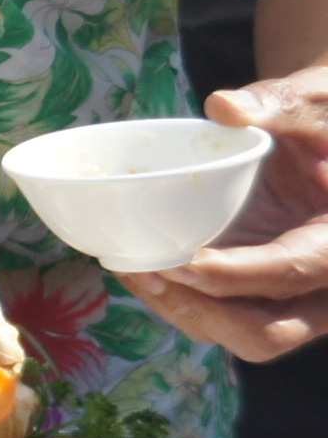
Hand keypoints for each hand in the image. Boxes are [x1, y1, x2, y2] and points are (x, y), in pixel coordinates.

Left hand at [126, 68, 327, 362]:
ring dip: (183, 311)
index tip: (181, 262)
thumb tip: (223, 106)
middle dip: (202, 310)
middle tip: (144, 272)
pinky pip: (224, 315)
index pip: (293, 272)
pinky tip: (137, 266)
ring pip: (240, 335)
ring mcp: (291, 296)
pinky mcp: (260, 290)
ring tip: (128, 270)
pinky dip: (182, 300)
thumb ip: (277, 106)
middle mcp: (323, 286)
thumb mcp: (312, 103)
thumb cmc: (321, 119)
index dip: (236, 274)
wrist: (324, 136)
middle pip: (266, 332)